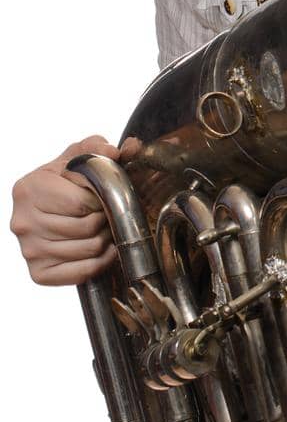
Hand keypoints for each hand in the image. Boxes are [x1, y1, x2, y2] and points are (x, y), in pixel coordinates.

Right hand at [11, 135, 126, 285]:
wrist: (47, 206)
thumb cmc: (65, 180)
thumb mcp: (77, 156)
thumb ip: (99, 148)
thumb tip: (127, 149)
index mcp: (28, 189)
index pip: (81, 202)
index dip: (102, 198)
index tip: (104, 195)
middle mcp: (22, 222)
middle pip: (85, 227)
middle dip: (105, 218)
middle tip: (108, 212)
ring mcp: (28, 250)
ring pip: (88, 249)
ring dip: (106, 239)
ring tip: (105, 227)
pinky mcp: (38, 273)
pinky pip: (82, 272)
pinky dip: (101, 262)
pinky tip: (104, 248)